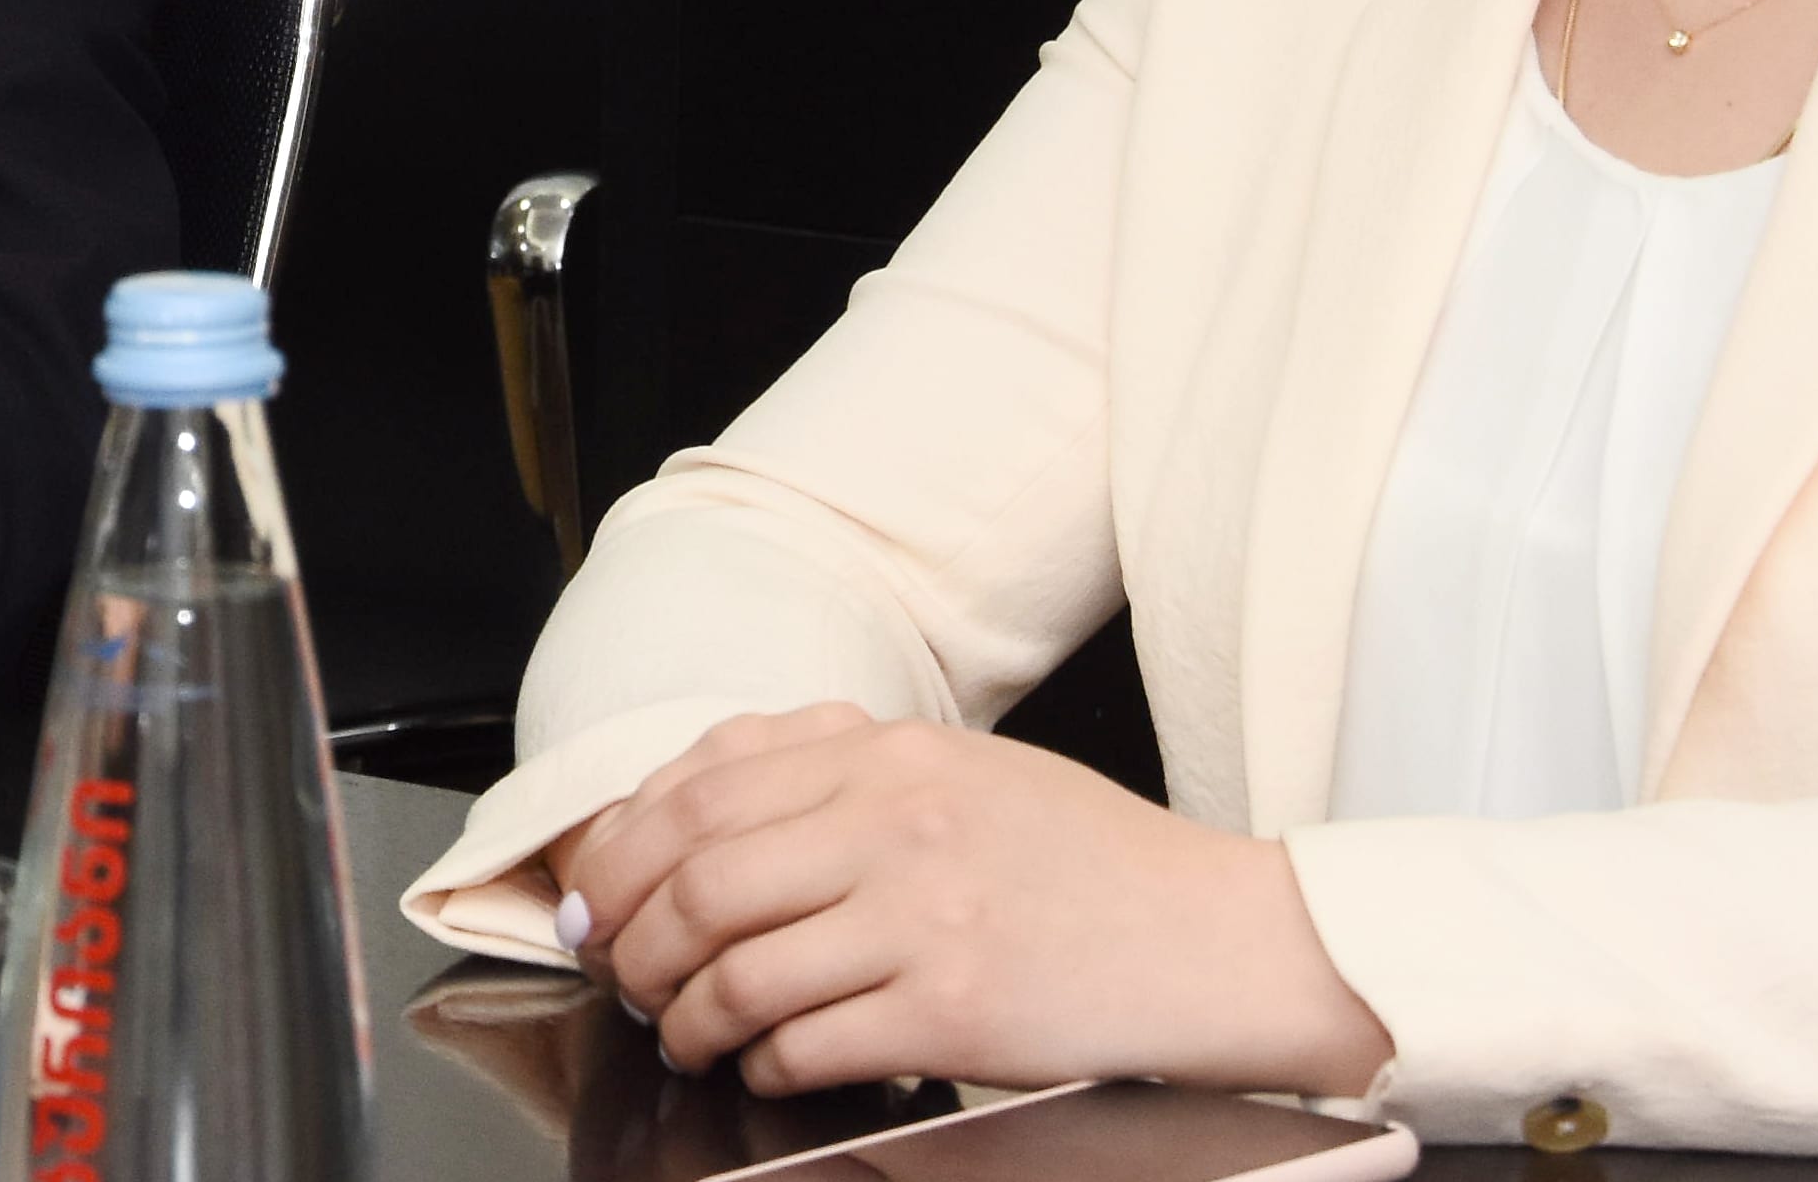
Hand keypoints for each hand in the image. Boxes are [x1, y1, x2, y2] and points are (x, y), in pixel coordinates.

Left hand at [554, 706, 1388, 1102]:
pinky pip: (806, 1044)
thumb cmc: (1093, 864)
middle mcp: (897, 822)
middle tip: (622, 976)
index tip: (598, 898)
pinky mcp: (952, 1011)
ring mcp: (922, 917)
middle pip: (700, 880)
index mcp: (890, 753)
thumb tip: (700, 809)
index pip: (702, 790)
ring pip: (737, 970)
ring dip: (687, 1015)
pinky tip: (764, 1065)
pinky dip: (761, 1063)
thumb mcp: (962, 773)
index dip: (623, 854)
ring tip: (684, 1033)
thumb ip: (841, 774)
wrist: (1218, 937)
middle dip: (633, 941)